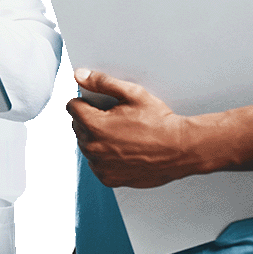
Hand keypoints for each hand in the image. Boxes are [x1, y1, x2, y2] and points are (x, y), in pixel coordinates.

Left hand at [67, 68, 200, 188]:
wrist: (180, 149)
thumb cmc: (159, 122)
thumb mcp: (132, 94)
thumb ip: (102, 83)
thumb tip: (79, 75)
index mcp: (94, 125)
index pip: (72, 107)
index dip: (86, 102)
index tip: (100, 104)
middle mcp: (93, 148)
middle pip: (78, 127)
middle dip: (91, 120)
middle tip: (116, 119)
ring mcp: (100, 166)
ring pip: (87, 146)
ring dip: (97, 139)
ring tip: (122, 135)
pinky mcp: (108, 178)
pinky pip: (97, 164)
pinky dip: (106, 157)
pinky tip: (124, 150)